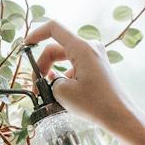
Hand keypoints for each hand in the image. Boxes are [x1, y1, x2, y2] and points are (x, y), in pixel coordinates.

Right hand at [25, 19, 144, 140]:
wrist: (120, 116)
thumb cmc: (95, 104)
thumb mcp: (63, 92)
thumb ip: (50, 81)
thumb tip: (52, 79)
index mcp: (81, 48)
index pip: (53, 28)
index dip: (36, 34)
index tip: (24, 48)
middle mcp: (89, 47)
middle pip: (56, 48)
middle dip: (42, 65)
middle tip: (36, 87)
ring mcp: (95, 56)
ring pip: (64, 58)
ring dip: (52, 73)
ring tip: (47, 93)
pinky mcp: (97, 66)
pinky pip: (74, 65)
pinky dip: (64, 76)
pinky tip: (62, 93)